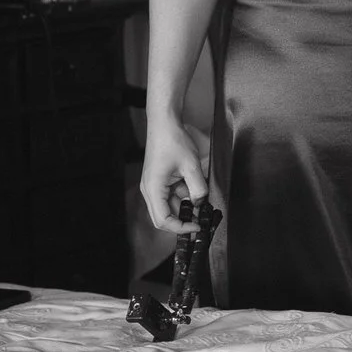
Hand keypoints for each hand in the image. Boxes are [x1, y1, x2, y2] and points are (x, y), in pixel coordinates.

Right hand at [140, 115, 210, 234]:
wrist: (165, 124)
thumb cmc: (173, 141)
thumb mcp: (191, 166)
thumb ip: (198, 188)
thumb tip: (200, 203)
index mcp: (153, 189)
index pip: (163, 220)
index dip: (180, 227)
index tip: (197, 226)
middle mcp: (149, 191)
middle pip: (163, 217)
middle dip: (182, 221)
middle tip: (200, 221)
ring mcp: (153, 186)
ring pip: (168, 207)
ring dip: (184, 207)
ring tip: (202, 204)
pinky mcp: (159, 181)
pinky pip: (171, 196)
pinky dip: (183, 197)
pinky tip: (196, 192)